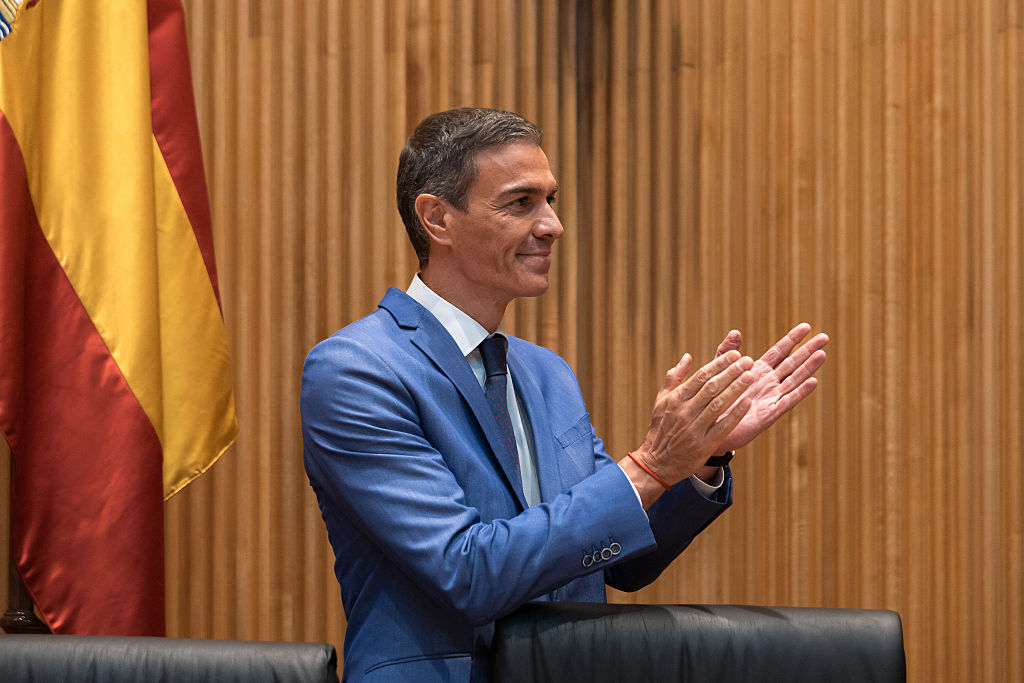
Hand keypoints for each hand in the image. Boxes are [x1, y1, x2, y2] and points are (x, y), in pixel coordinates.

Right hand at [626, 350, 755, 501]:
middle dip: (732, 372)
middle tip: (748, 361)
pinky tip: (747, 403)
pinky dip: (735, 414)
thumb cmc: (660, 429)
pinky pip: (723, 427)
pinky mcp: (704, 445)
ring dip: (736, 389)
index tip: (735, 354)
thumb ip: (674, 378)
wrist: (656, 463)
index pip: (701, 377)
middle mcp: (685, 412)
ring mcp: (694, 429)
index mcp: (675, 399)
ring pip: (719, 404)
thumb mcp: (661, 401)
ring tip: (751, 376)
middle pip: (712, 387)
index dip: (719, 364)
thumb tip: (687, 357)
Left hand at [717, 323, 828, 451]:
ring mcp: (771, 399)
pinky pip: (787, 402)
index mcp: (758, 372)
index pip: (779, 351)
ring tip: (822, 354)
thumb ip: (726, 352)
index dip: (792, 339)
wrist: (709, 428)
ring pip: (794, 381)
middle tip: (825, 337)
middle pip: (792, 364)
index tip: (807, 326)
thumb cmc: (714, 400)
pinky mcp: (769, 415)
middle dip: (808, 350)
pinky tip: (813, 382)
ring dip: (808, 368)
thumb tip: (735, 331)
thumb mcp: (718, 371)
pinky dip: (800, 392)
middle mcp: (768, 384)